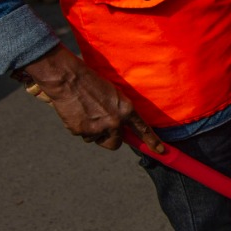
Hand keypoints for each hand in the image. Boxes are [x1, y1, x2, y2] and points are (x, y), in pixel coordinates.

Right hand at [16, 46, 147, 151]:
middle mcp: (115, 121)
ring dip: (91, 131)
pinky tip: (76, 113)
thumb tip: (121, 128)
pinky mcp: (81, 131)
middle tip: (100, 126)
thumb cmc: (91, 83)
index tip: (161, 152)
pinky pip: (81, 135)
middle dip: (108, 139)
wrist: (69, 79)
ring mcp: (98, 128)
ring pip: (96, 139)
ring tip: (85, 112)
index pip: (142, 129)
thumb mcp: (113, 95)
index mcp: (126, 110)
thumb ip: (120, 112)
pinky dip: (78, 127)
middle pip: (115, 144)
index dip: (152, 142)